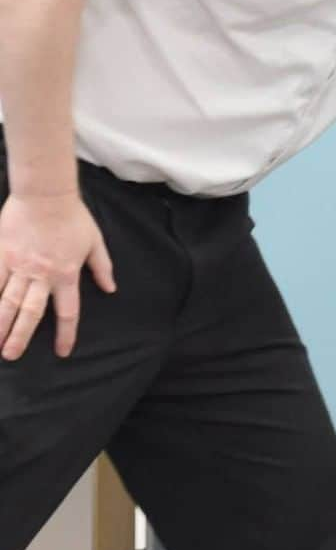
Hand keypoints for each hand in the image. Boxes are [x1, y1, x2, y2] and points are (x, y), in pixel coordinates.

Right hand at [0, 191, 114, 359]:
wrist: (46, 194)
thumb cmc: (73, 217)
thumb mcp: (95, 242)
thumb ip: (101, 267)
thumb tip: (110, 288)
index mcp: (67, 274)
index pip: (68, 310)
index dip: (66, 333)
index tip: (62, 351)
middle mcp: (42, 275)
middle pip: (31, 312)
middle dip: (21, 336)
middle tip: (12, 355)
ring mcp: (19, 266)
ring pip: (7, 301)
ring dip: (0, 324)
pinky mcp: (1, 255)